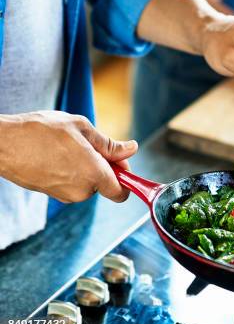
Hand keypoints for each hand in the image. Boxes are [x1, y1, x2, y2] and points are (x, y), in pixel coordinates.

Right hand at [0, 111, 137, 202]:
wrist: (3, 143)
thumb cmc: (41, 131)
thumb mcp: (81, 128)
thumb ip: (109, 144)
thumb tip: (131, 149)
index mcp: (94, 175)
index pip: (122, 192)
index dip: (125, 177)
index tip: (119, 162)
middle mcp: (81, 191)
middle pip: (105, 184)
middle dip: (103, 166)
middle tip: (88, 144)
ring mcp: (64, 195)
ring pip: (87, 183)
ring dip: (85, 167)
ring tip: (66, 147)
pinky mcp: (51, 194)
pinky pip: (71, 184)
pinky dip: (70, 171)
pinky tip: (56, 155)